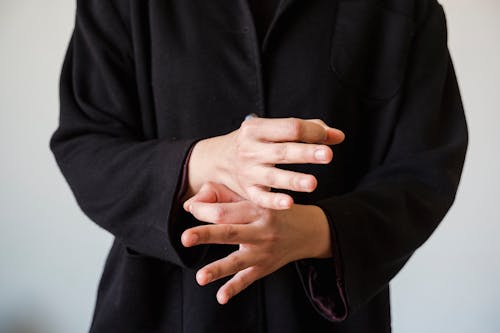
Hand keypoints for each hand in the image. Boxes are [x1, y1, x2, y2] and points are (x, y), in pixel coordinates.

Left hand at [181, 182, 331, 304]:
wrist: (306, 229)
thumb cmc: (269, 210)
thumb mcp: (252, 198)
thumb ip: (221, 197)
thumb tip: (190, 205)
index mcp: (254, 208)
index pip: (225, 211)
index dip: (203, 211)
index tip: (189, 209)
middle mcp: (260, 230)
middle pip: (229, 231)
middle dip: (207, 235)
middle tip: (185, 238)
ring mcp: (263, 251)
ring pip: (238, 261)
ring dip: (218, 269)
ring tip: (200, 277)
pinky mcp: (264, 267)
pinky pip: (247, 279)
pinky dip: (234, 288)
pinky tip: (221, 297)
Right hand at [184, 117, 344, 209]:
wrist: (216, 161)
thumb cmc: (254, 142)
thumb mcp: (271, 129)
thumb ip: (306, 130)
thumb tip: (337, 136)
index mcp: (257, 129)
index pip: (289, 128)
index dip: (312, 132)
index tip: (331, 138)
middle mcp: (251, 150)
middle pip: (282, 150)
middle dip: (305, 153)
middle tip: (328, 155)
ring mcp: (248, 172)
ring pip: (273, 176)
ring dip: (293, 179)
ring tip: (313, 183)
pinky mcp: (247, 191)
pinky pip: (261, 198)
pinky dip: (274, 201)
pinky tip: (289, 203)